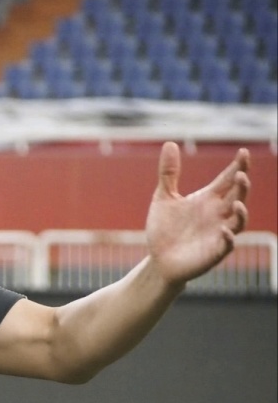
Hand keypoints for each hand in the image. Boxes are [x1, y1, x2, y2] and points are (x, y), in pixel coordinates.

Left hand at [145, 142, 250, 286]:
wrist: (158, 259)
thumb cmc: (164, 229)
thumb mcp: (164, 197)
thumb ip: (169, 173)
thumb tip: (170, 143)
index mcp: (209, 199)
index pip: (228, 179)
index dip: (238, 166)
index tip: (243, 152)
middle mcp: (218, 214)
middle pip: (237, 196)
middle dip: (242, 186)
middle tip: (242, 174)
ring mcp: (218, 233)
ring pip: (238, 221)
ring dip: (241, 212)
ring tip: (237, 203)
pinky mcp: (214, 252)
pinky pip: (226, 245)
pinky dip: (228, 238)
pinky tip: (224, 230)